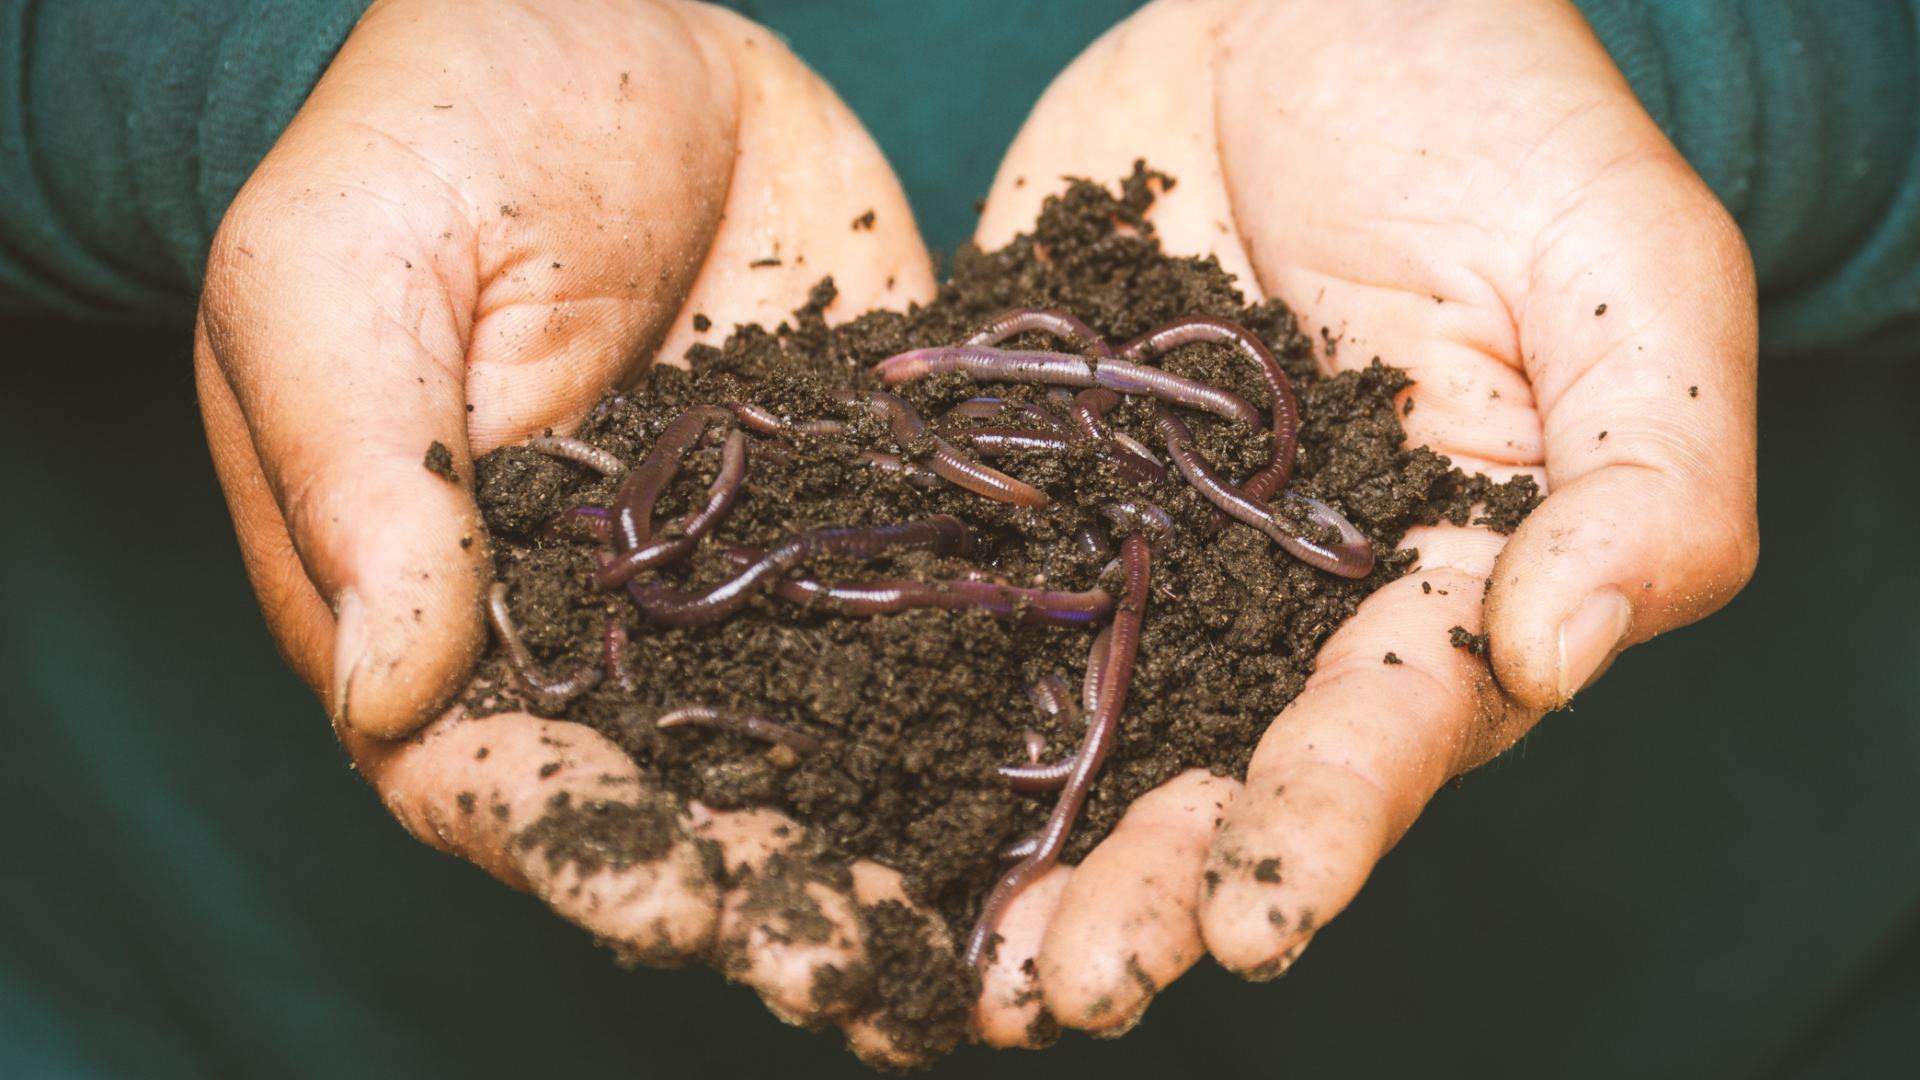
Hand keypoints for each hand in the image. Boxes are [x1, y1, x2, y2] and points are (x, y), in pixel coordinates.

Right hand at [196, 0, 946, 1061]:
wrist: (595, 23)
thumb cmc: (424, 140)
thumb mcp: (345, 282)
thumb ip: (368, 482)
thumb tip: (392, 689)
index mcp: (457, 613)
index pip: (504, 778)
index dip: (586, 854)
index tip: (673, 901)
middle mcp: (617, 631)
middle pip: (687, 804)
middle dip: (772, 897)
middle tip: (865, 971)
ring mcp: (755, 577)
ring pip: (829, 745)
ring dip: (901, 849)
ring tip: (992, 941)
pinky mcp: (868, 503)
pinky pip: (934, 611)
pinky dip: (995, 699)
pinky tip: (1077, 774)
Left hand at [969, 0, 1757, 1040]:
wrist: (1304, 5)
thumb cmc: (1497, 114)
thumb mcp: (1626, 274)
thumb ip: (1648, 476)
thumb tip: (1556, 656)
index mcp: (1444, 583)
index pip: (1391, 730)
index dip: (1326, 827)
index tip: (1255, 919)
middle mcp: (1288, 608)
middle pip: (1221, 775)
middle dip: (1153, 888)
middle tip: (1071, 986)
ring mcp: (1149, 557)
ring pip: (1085, 732)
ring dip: (1024, 851)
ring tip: (958, 962)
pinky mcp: (1036, 492)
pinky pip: (971, 604)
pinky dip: (910, 701)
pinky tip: (841, 791)